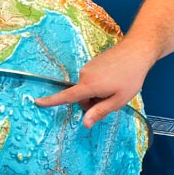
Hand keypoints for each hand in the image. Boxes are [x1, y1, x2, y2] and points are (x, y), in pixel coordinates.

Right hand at [34, 38, 154, 127]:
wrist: (136, 51)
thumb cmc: (130, 77)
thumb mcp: (118, 100)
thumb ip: (100, 111)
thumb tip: (84, 123)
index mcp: (89, 85)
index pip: (67, 96)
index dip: (51, 101)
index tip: (37, 102)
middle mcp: (84, 75)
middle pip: (81, 97)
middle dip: (94, 102)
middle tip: (113, 98)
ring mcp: (88, 68)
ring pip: (87, 89)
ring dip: (98, 93)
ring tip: (116, 86)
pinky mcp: (92, 63)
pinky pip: (91, 80)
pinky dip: (100, 84)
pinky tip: (114, 79)